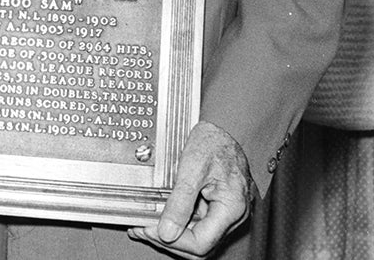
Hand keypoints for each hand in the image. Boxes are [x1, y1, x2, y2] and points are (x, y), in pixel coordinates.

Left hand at [128, 121, 250, 258]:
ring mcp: (223, 213)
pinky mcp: (214, 208)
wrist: (223, 127)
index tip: (150, 229)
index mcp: (231, 208)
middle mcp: (231, 216)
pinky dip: (176, 223)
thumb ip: (180, 202)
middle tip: (142, 229)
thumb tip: (166, 232)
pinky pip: (195, 224)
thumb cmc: (214, 142)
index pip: (201, 243)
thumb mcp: (192, 168)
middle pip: (198, 246)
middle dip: (168, 241)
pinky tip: (158, 217)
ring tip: (144, 225)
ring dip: (169, 234)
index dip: (173, 241)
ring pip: (195, 237)